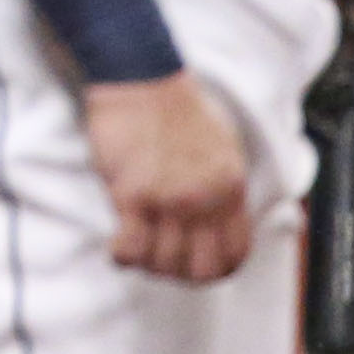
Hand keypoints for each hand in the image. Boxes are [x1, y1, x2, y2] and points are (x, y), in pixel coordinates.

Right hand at [81, 73, 253, 284]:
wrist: (141, 79)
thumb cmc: (178, 109)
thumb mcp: (224, 148)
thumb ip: (225, 189)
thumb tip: (224, 222)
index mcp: (231, 188)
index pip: (234, 255)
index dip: (214, 271)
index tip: (193, 267)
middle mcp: (204, 199)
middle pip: (199, 270)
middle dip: (179, 274)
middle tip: (161, 260)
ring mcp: (168, 199)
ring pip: (163, 264)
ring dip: (148, 263)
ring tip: (138, 247)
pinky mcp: (132, 194)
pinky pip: (130, 249)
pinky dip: (123, 255)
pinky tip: (119, 243)